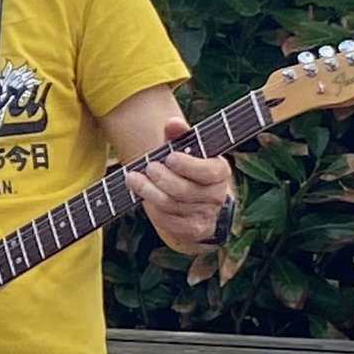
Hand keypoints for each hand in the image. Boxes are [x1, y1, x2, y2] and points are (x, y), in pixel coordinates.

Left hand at [126, 117, 233, 250]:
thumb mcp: (186, 150)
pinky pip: (169, 221)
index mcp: (220, 172)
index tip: (169, 157)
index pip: (209, 171)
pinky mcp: (192, 230)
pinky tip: (142, 196)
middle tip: (148, 167)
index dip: (188, 165)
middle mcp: (216, 195)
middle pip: (185, 190)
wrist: (197, 203)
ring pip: (173, 205)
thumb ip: (179, 136)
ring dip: (149, 191)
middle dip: (162, 178)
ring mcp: (205, 215)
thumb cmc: (189, 169)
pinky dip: (153, 209)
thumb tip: (173, 122)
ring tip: (133, 178)